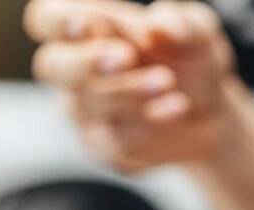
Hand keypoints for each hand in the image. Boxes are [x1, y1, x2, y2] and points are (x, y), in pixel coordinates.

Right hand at [26, 0, 236, 171]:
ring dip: (127, 91)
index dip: (55, 21)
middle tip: (126, 57)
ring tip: (166, 81)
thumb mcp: (198, 33)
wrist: (208, 113)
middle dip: (84, 62)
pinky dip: (148, 121)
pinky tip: (176, 107)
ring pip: (86, 104)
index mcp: (87, 28)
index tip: (83, 25)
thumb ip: (182, 24)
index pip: (45, 18)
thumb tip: (158, 26)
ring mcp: (86, 111)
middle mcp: (76, 69)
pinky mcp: (104, 147)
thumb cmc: (189, 59)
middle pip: (50, 65)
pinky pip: (114, 139)